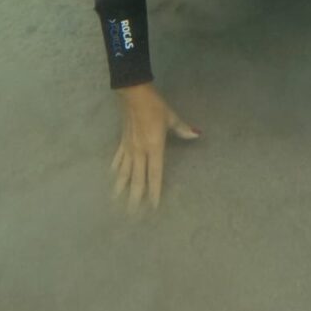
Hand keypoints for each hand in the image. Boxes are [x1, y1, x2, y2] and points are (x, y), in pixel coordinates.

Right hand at [111, 82, 199, 210]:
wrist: (133, 94)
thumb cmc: (155, 106)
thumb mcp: (171, 116)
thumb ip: (183, 129)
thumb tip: (197, 135)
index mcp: (154, 147)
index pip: (155, 174)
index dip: (154, 191)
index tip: (153, 207)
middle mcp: (139, 152)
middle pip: (137, 179)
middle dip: (135, 198)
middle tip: (133, 215)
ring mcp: (128, 148)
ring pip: (124, 174)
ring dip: (121, 189)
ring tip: (117, 204)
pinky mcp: (121, 142)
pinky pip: (118, 160)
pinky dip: (115, 171)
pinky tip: (113, 179)